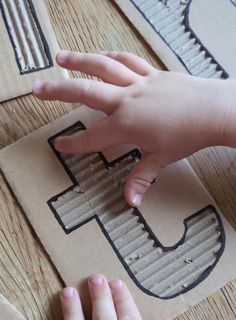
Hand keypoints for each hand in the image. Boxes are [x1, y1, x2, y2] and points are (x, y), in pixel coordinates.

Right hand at [33, 51, 224, 206]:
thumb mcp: (161, 160)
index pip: (92, 137)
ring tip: (61, 57)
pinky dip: (112, 57)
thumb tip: (131, 202)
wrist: (213, 111)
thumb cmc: (188, 135)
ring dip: (79, 61)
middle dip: (58, 92)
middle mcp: (127, 101)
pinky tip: (101, 56)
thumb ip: (141, 179)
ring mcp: (138, 84)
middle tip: (38, 90)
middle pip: (85, 93)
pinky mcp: (151, 74)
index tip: (60, 145)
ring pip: (103, 68)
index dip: (74, 143)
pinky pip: (127, 61)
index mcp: (126, 125)